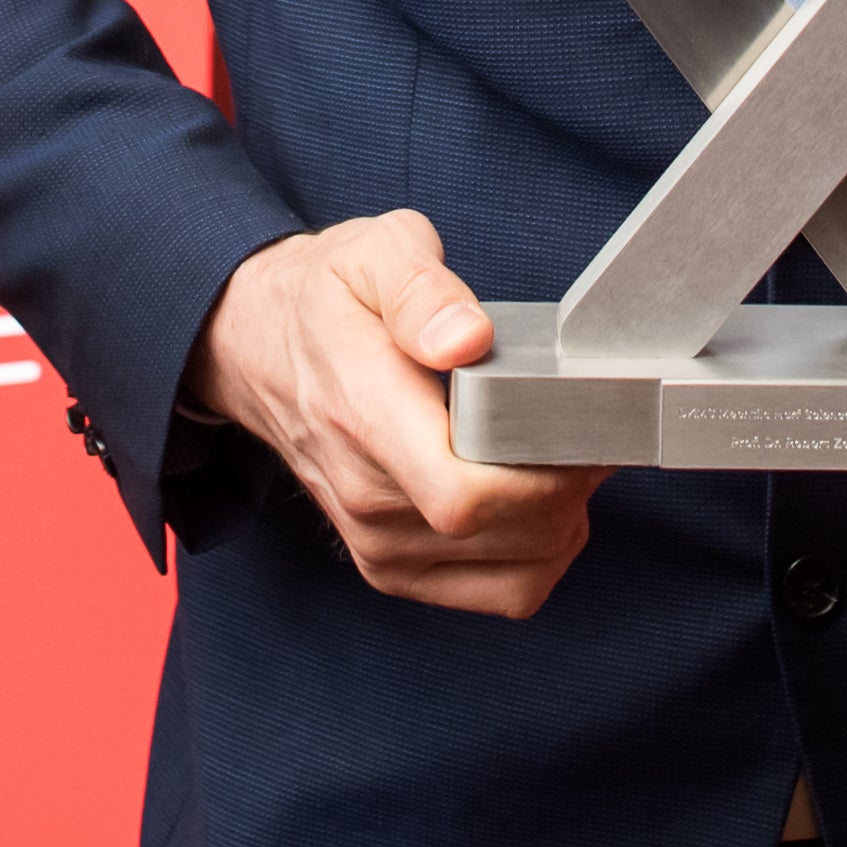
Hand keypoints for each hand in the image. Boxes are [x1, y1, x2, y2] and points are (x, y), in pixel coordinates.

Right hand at [185, 211, 608, 618]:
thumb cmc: (326, 301)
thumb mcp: (371, 253)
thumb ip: (421, 290)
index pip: (465, 494)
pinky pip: (505, 592)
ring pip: (521, 570)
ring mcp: (379, 545)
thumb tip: (467, 338)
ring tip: (560, 455)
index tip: (583, 424)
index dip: (547, 473)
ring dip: (566, 519)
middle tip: (586, 426)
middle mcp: (367, 498)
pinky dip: (545, 554)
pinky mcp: (394, 571)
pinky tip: (540, 500)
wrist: (259, 350)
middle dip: (572, 483)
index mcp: (364, 416)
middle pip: (509, 531)